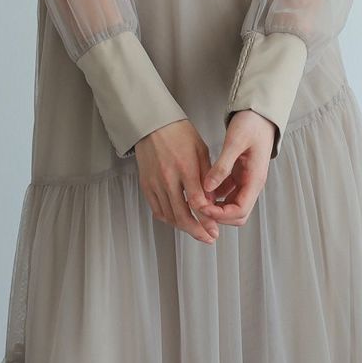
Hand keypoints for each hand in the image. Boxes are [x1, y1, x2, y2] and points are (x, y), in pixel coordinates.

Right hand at [132, 118, 221, 244]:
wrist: (153, 125)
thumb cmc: (179, 134)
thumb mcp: (201, 150)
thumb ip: (207, 176)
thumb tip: (212, 200)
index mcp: (185, 168)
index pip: (196, 202)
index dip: (207, 219)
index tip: (215, 228)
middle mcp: (168, 178)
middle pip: (181, 215)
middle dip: (197, 231)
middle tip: (208, 238)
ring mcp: (155, 183)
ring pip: (169, 216)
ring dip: (183, 228)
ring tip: (196, 231)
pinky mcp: (146, 185)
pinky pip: (157, 210)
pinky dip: (168, 219)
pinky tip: (178, 221)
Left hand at [198, 110, 274, 226]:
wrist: (260, 113)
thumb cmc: (252, 124)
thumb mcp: (235, 142)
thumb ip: (222, 166)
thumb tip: (208, 187)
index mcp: (255, 179)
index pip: (240, 211)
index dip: (220, 214)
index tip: (203, 207)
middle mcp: (252, 184)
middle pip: (237, 214)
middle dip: (217, 215)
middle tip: (198, 205)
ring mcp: (246, 180)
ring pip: (231, 204)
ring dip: (215, 206)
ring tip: (197, 197)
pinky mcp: (239, 174)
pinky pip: (227, 192)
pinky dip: (215, 194)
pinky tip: (202, 187)